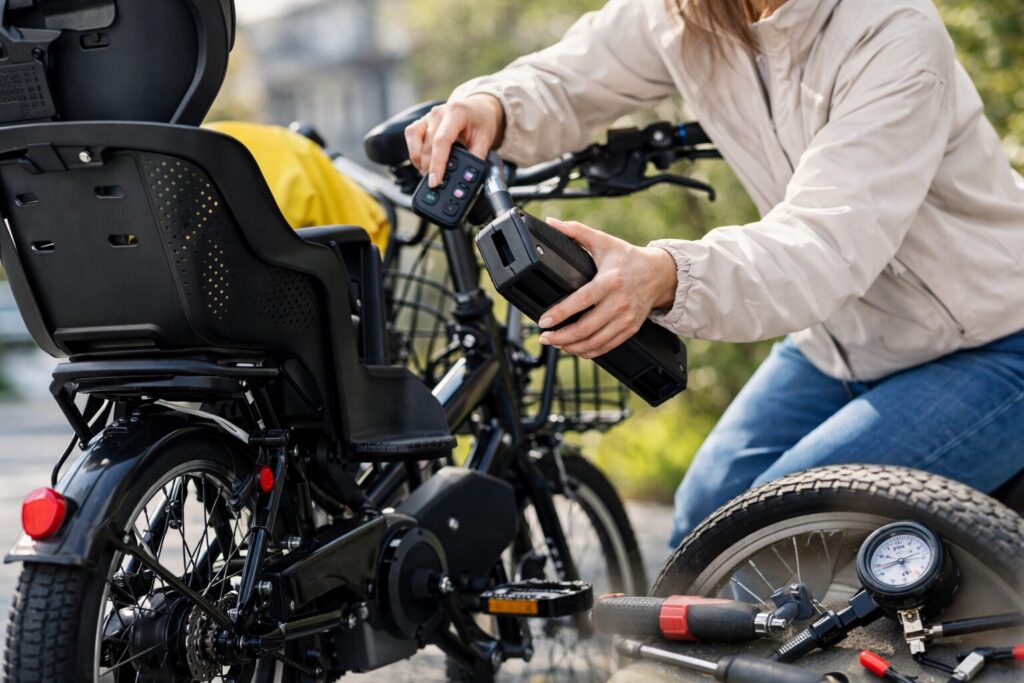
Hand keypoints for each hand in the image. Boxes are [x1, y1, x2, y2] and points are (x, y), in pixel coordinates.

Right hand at [404, 94, 505, 187]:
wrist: (478, 108)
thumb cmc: (481, 122)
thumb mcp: (485, 140)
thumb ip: (476, 158)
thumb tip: (465, 177)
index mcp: (456, 113)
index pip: (442, 141)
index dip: (437, 163)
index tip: (435, 181)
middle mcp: (438, 113)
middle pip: (427, 144)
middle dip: (429, 167)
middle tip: (436, 183)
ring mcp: (428, 116)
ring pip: (414, 140)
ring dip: (420, 160)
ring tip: (429, 173)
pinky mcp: (421, 121)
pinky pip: (410, 136)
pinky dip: (414, 151)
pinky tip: (423, 162)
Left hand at [538, 218, 677, 358]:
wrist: (659, 274)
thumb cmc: (628, 258)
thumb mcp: (603, 241)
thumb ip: (576, 231)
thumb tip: (552, 223)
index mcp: (609, 281)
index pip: (581, 301)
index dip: (560, 313)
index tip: (544, 321)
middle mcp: (619, 303)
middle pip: (586, 328)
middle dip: (561, 337)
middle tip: (545, 337)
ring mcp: (626, 318)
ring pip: (595, 342)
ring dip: (572, 347)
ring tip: (556, 344)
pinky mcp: (630, 329)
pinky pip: (606, 347)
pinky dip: (589, 351)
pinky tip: (575, 348)